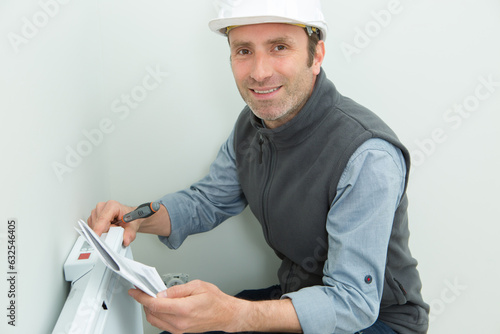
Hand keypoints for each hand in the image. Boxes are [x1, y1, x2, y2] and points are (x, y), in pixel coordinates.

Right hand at [87, 200, 139, 245]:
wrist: (129, 216)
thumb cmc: (130, 218)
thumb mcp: (132, 227)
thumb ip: (129, 234)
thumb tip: (126, 240)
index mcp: (112, 205)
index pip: (103, 218)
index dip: (99, 228)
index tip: (97, 236)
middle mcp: (102, 206)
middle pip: (98, 224)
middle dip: (106, 231)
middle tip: (116, 229)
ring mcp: (96, 211)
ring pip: (94, 227)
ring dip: (103, 231)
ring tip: (112, 227)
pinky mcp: (92, 217)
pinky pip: (92, 228)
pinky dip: (99, 231)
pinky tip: (107, 228)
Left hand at [129, 280, 246, 333]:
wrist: (226, 314)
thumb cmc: (216, 300)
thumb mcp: (197, 286)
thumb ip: (177, 289)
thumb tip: (162, 293)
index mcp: (183, 309)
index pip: (155, 304)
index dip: (142, 297)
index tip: (135, 292)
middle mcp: (179, 322)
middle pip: (151, 313)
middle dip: (144, 302)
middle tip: (144, 291)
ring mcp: (179, 328)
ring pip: (155, 320)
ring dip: (149, 309)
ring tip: (152, 297)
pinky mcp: (180, 331)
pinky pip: (162, 324)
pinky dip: (157, 315)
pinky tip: (160, 306)